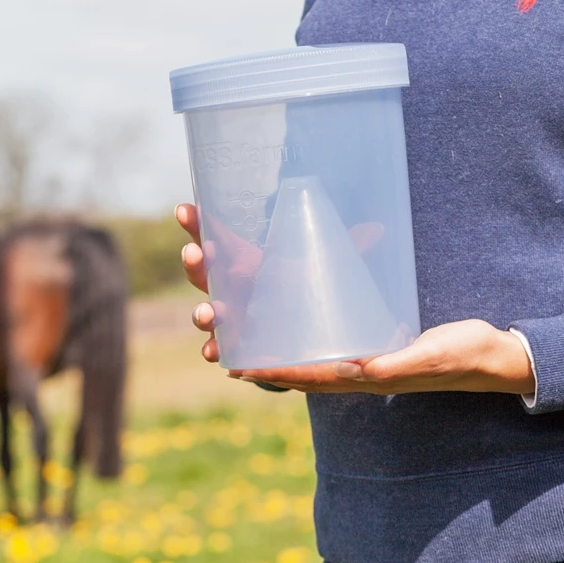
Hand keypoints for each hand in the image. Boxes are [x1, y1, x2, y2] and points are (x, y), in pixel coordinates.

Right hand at [176, 202, 386, 363]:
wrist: (304, 337)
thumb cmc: (305, 292)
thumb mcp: (321, 268)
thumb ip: (345, 250)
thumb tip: (378, 228)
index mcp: (245, 263)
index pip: (215, 238)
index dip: (197, 224)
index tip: (185, 209)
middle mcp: (229, 290)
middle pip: (202, 274)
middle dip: (195, 264)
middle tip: (195, 254)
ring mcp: (230, 320)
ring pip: (207, 313)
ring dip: (202, 311)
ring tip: (208, 312)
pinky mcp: (238, 348)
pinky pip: (221, 350)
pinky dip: (216, 351)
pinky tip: (215, 352)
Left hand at [227, 319, 534, 396]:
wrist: (487, 357)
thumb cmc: (461, 357)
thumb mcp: (431, 358)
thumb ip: (398, 365)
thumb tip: (361, 369)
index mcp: (361, 376)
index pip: (304, 376)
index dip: (268, 371)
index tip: (233, 365)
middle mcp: (351, 369)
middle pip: (293, 363)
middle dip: (258, 353)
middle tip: (219, 337)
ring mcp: (357, 357)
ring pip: (302, 351)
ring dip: (269, 340)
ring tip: (234, 325)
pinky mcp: (366, 342)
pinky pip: (322, 339)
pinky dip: (296, 331)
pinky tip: (282, 318)